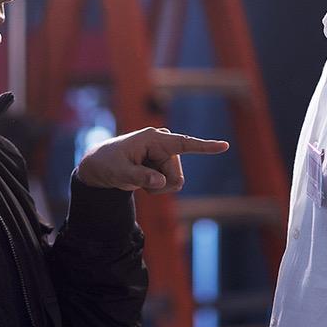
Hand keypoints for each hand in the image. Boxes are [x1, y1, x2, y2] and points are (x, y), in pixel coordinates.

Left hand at [76, 127, 229, 193]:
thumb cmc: (107, 165)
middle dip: (160, 186)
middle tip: (138, 180)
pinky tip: (144, 178)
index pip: (184, 143)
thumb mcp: (118, 173)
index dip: (205, 146)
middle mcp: (164, 143)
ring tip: (139, 178)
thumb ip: (139, 177)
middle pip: (176, 176)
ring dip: (158, 187)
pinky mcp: (166, 162)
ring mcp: (166, 153)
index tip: (224, 145)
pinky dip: (157, 187)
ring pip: (175, 182)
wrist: (101, 166)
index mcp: (153, 139)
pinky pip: (171, 184)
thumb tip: (160, 181)